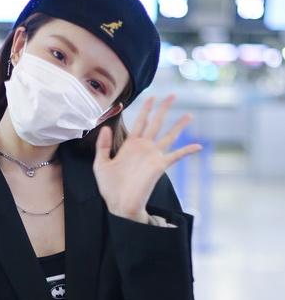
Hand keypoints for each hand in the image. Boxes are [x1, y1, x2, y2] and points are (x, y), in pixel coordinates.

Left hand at [92, 94, 201, 221]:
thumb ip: (102, 145)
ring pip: (169, 136)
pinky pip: (176, 156)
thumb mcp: (100, 164)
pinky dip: (187, 150)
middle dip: (164, 109)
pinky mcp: (159, 166)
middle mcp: (144, 148)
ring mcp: (153, 156)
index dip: (146, 109)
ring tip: (189, 115)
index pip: (140, 122)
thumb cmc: (109, 187)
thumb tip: (105, 126)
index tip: (152, 97)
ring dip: (179, 125)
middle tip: (173, 95)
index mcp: (130, 145)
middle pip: (157, 123)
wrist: (119, 204)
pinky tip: (198, 145)